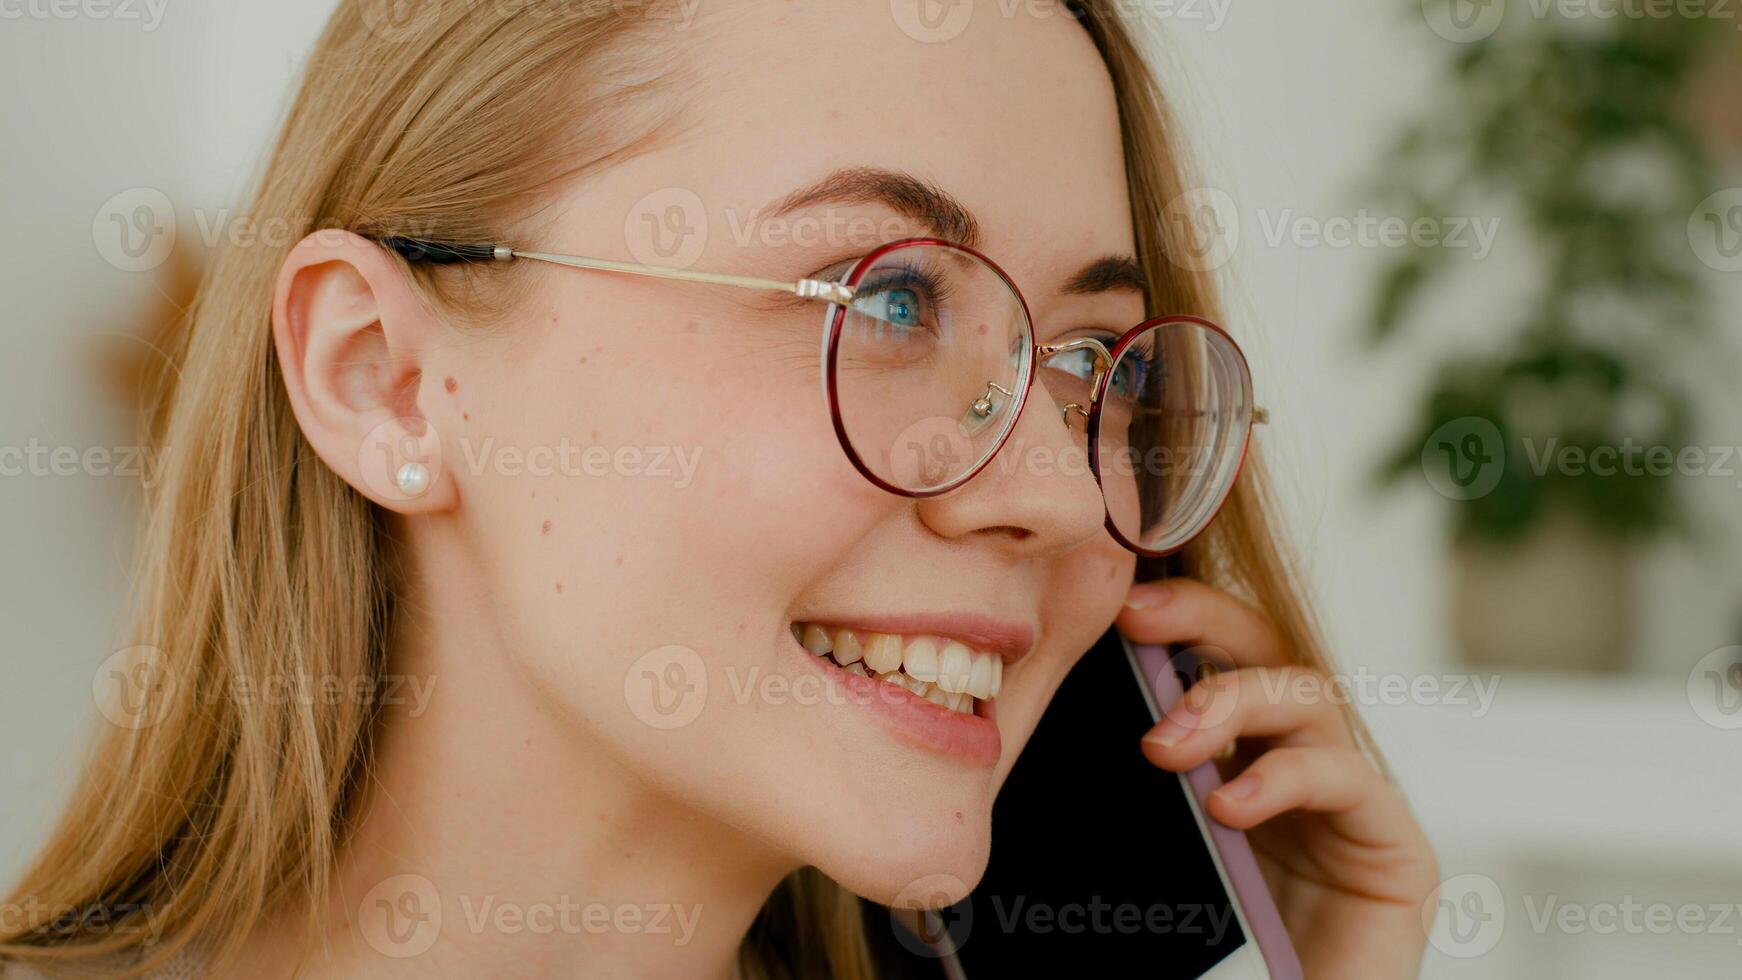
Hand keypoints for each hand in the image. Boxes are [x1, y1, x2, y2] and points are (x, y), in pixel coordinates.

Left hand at [1118, 578, 1438, 978]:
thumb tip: (1053, 719)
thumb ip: (1127, 795)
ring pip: (1306, 697)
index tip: (1115, 602)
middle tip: (1137, 622)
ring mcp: (1350, 803)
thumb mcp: (1153, 857)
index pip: (1212, 660)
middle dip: (1202, 621)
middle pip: (1265, 652)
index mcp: (1234, 764)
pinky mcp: (1396, 847)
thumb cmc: (1217, 956)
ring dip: (1231, 699)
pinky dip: (1282, 779)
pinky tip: (1229, 806)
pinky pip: (1346, 780)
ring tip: (1166, 744)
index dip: (1174, 615)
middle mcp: (1296, 767)